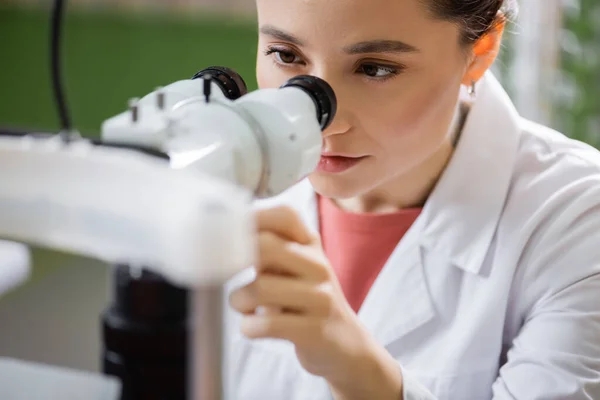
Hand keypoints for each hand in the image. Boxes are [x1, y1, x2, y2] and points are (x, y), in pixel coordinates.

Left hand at [229, 206, 403, 398]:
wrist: (346, 343)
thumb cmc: (306, 301)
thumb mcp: (294, 267)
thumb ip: (268, 248)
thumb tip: (226, 231)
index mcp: (311, 245)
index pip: (284, 216)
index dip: (252, 219)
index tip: (230, 235)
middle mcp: (319, 266)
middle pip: (265, 246)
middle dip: (235, 262)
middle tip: (228, 275)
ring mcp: (320, 298)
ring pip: (259, 288)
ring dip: (238, 300)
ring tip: (245, 307)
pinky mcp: (315, 330)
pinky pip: (265, 324)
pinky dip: (249, 327)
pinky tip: (254, 326)